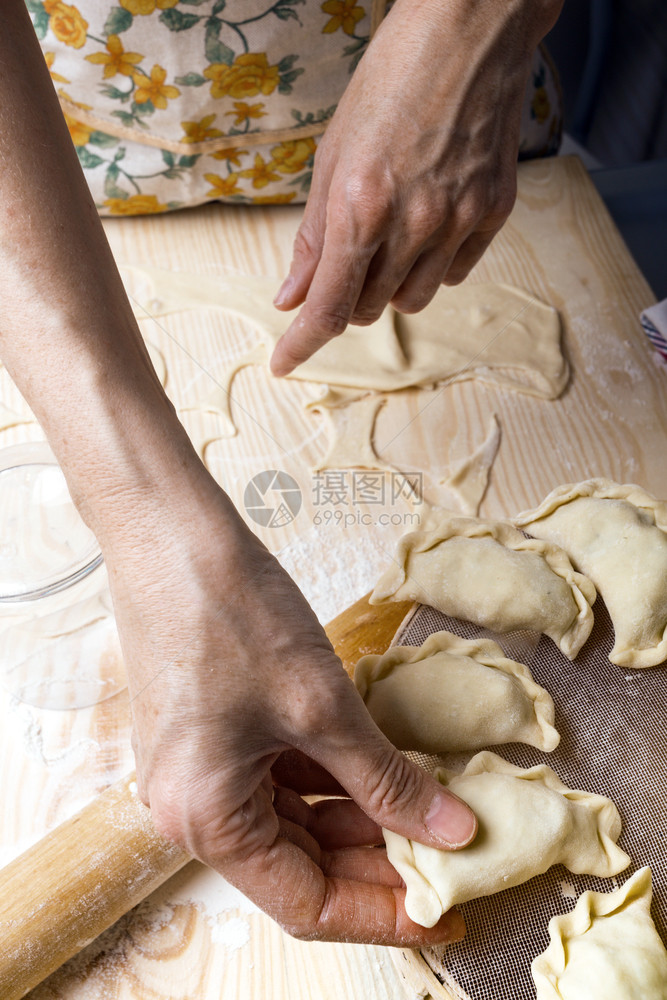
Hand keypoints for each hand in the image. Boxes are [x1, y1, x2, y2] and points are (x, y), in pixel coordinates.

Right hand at [102, 479, 475, 943]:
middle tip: (449, 856)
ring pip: (294, 820)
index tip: (445, 910)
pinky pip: (280, 777)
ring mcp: (201, 767)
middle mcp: (192, 806)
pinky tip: (382, 768)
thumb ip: (387, 779)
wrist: (170, 533)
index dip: (380, 914)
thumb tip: (450, 832)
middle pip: (299, 864)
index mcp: (205, 818)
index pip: (305, 903)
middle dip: (376, 863)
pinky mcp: (214, 730)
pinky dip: (332, 780)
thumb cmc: (230, 613)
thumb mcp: (321, 706)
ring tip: (428, 811)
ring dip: (359, 819)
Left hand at [270, 0, 561, 375]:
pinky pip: (456, 273)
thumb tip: (292, 297)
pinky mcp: (495, 212)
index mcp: (362, 206)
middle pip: (369, 308)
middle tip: (347, 256)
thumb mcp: (333, 155)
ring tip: (391, 232)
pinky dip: (432, 265)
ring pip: (413, 300)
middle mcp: (415, 223)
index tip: (284, 363)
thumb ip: (314, 237)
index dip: (302, 343)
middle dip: (348, 296)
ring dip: (389, 285)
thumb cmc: (391, 80)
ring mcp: (460, 221)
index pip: (329, 306)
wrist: (470, 30)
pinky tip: (429, 223)